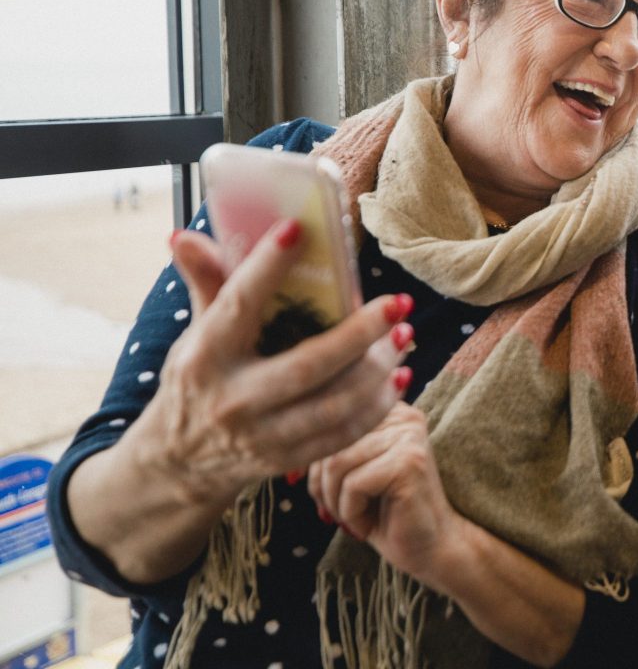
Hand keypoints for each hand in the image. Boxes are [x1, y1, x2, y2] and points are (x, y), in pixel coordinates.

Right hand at [143, 221, 413, 506]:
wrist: (179, 463)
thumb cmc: (198, 380)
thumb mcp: (194, 335)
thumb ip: (205, 285)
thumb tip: (185, 235)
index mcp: (204, 356)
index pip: (237, 304)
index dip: (267, 267)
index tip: (299, 229)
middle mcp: (233, 399)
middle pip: (307, 365)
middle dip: (359, 333)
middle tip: (397, 303)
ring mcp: (261, 436)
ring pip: (334, 406)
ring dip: (378, 371)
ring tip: (404, 336)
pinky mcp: (286, 460)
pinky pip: (342, 436)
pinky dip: (377, 408)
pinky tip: (399, 378)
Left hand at [308, 403, 462, 582]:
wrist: (429, 549)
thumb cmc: (386, 514)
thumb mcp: (351, 474)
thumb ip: (330, 449)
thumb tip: (285, 443)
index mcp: (388, 410)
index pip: (328, 425)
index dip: (314, 464)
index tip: (324, 495)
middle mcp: (402, 415)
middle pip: (329, 443)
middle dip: (322, 486)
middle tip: (338, 514)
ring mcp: (409, 437)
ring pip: (336, 463)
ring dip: (336, 502)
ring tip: (356, 518)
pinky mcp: (410, 463)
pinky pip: (353, 484)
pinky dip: (351, 513)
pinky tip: (369, 524)